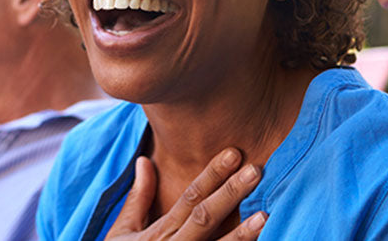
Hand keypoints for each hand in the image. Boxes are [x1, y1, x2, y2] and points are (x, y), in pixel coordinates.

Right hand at [105, 148, 266, 240]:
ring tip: (264, 215)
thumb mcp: (123, 231)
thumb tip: (144, 160)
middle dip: (231, 193)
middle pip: (206, 217)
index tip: (233, 154)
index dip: (212, 176)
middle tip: (256, 170)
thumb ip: (138, 198)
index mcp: (158, 234)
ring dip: (242, 234)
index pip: (189, 199)